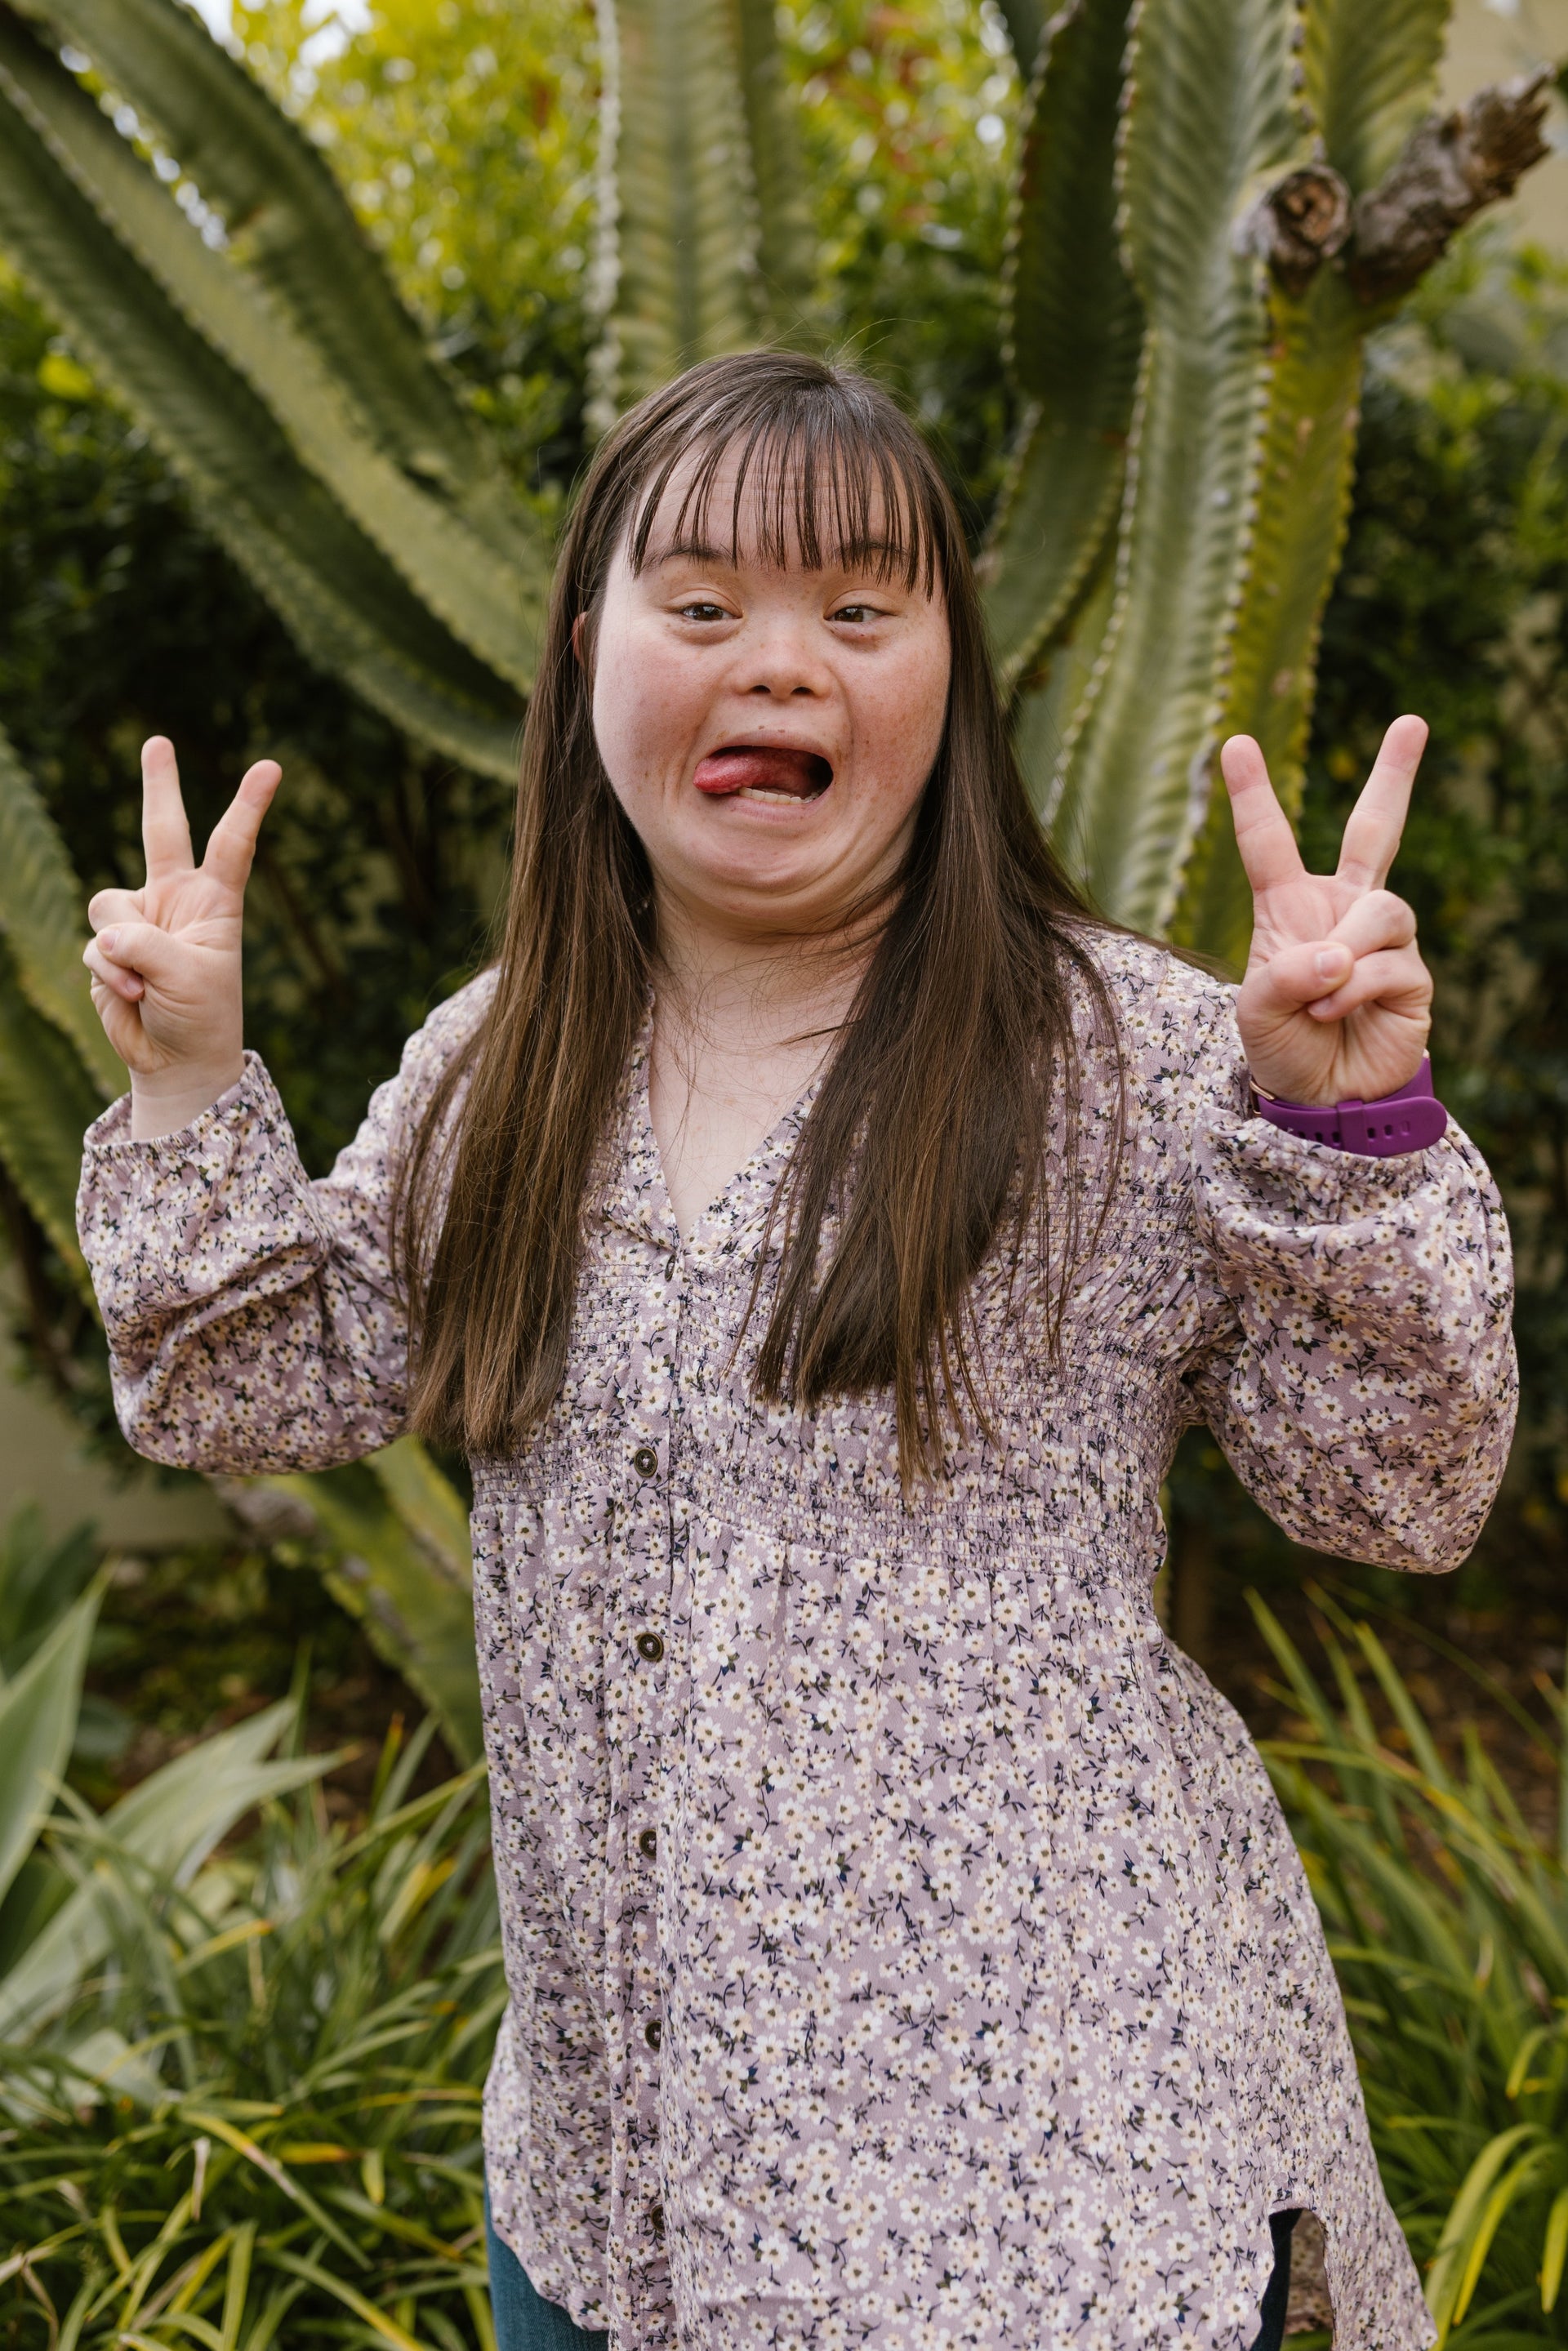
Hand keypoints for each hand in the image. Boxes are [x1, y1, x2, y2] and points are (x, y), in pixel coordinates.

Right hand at [83, 737, 279, 1138]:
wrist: (175, 1060)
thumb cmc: (200, 1018)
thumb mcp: (188, 978)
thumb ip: (146, 946)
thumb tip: (105, 935)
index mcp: (215, 902)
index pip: (232, 844)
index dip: (248, 805)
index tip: (272, 766)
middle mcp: (175, 900)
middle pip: (162, 831)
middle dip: (158, 786)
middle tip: (158, 741)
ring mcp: (139, 920)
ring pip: (108, 906)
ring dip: (123, 952)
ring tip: (148, 985)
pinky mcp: (108, 946)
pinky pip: (95, 946)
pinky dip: (110, 975)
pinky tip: (133, 997)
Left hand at [1223, 715, 1432, 1106]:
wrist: (1322, 1098)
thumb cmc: (1282, 1046)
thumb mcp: (1255, 1012)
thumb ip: (1283, 976)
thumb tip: (1337, 955)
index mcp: (1290, 906)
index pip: (1268, 841)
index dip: (1253, 792)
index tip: (1235, 743)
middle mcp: (1342, 909)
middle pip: (1375, 829)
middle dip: (1394, 773)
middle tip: (1412, 721)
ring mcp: (1382, 939)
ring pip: (1382, 909)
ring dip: (1345, 955)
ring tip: (1319, 999)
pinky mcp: (1412, 975)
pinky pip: (1388, 963)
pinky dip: (1353, 990)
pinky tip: (1334, 1013)